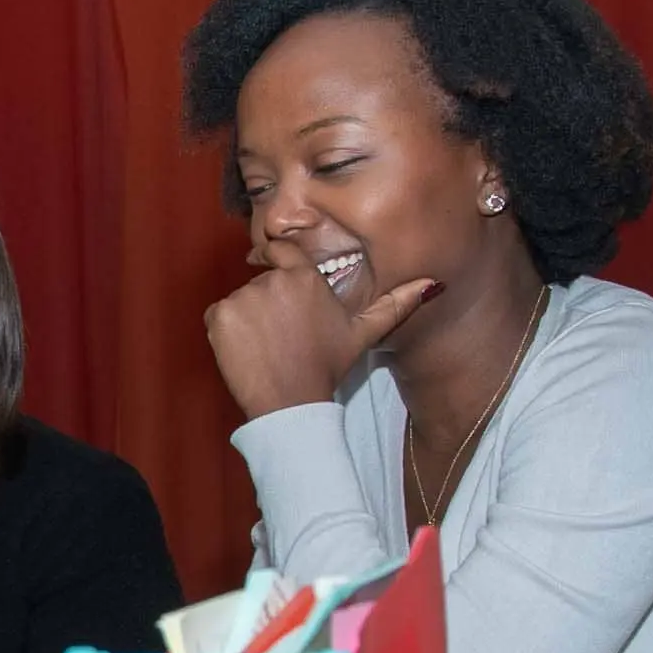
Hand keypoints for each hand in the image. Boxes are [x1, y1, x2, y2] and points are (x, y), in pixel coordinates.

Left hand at [205, 238, 439, 419]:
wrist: (291, 401)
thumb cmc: (327, 366)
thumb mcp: (363, 333)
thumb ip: (394, 304)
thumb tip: (433, 284)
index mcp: (305, 277)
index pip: (283, 251)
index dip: (277, 260)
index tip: (272, 271)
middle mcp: (274, 280)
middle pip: (263, 283)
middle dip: (269, 305)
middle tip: (282, 336)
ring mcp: (244, 297)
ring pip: (242, 300)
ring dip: (249, 319)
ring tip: (268, 346)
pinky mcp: (220, 316)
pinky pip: (219, 316)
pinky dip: (228, 331)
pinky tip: (248, 350)